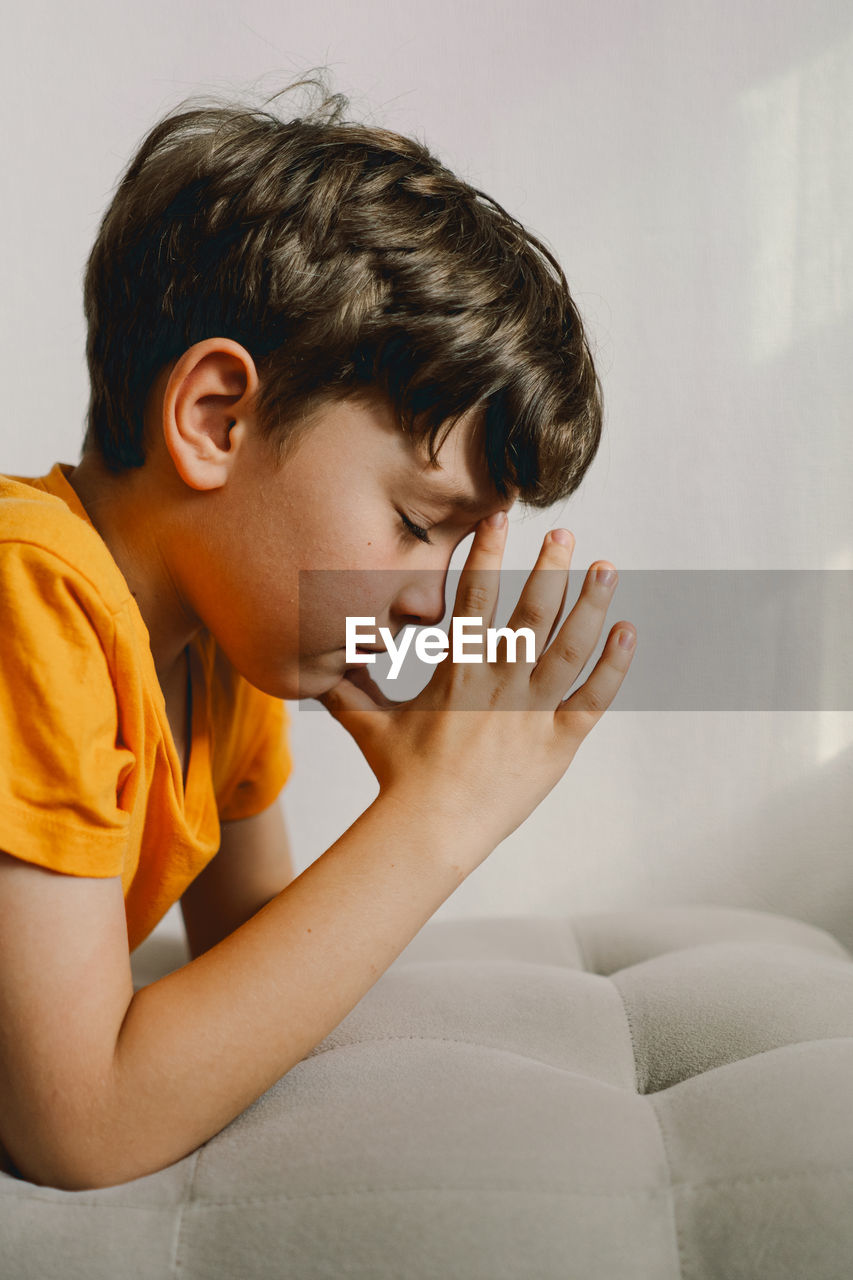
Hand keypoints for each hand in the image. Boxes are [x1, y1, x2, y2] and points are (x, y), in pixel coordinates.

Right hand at [318, 515, 635, 856]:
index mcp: (457, 669)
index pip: (474, 596)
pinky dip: (614, 665)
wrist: (430, 829)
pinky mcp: (557, 742)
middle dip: (551, 566)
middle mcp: (499, 681)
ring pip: (570, 645)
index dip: (487, 553)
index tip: (499, 518)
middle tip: (565, 534)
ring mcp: (532, 710)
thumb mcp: (369, 725)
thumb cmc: (399, 777)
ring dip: (591, 603)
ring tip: (607, 568)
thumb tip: (315, 669)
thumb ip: (349, 690)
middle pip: (533, 610)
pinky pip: (593, 698)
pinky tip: (628, 632)